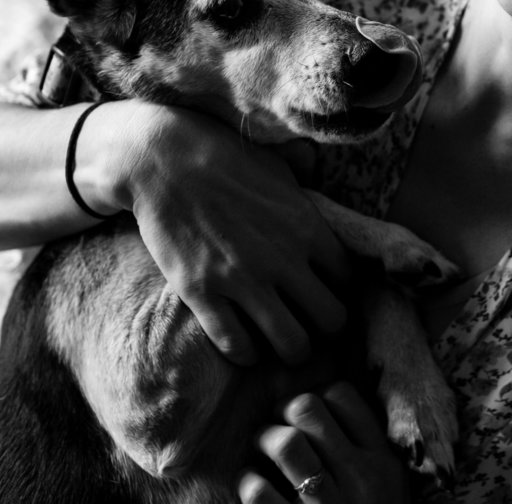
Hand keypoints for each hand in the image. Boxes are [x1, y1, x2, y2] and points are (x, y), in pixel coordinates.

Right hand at [106, 101, 349, 364]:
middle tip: (307, 324)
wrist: (163, 158)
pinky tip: (242, 344)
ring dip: (290, 349)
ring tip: (278, 340)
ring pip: (292, 344)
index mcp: (307, 227)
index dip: (338, 290)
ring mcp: (242, 278)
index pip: (349, 280)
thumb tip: (328, 194)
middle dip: (324, 328)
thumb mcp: (280, 169)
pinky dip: (244, 353)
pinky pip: (237, 345)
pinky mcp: (202, 292)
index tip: (322, 292)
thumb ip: (308, 195)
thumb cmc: (225, 158)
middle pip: (332, 320)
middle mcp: (283, 257)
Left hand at [239, 383, 410, 503]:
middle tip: (279, 425)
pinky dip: (249, 482)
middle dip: (283, 411)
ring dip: (264, 439)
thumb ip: (366, 451)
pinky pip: (259, 492)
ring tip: (263, 449)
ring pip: (285, 442)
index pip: (343, 396)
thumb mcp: (389, 487)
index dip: (317, 396)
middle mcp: (358, 478)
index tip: (309, 416)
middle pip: (307, 408)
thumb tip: (323, 405)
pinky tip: (254, 486)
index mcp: (382, 461)